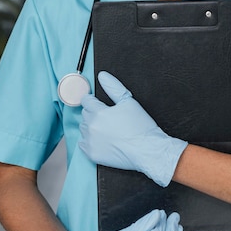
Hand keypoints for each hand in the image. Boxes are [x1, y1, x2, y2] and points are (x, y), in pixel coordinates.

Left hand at [80, 71, 187, 186]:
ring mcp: (91, 142)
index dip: (93, 100)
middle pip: (84, 114)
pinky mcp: (92, 154)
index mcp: (98, 112)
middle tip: (108, 118)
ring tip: (107, 129)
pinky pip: (83, 144)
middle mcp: (91, 127)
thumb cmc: (140, 127)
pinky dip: (89, 141)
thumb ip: (113, 86)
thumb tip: (102, 76)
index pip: (86, 101)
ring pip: (83, 129)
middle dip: (93, 113)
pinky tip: (102, 140)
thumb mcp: (128, 101)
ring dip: (91, 127)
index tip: (99, 104)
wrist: (147, 150)